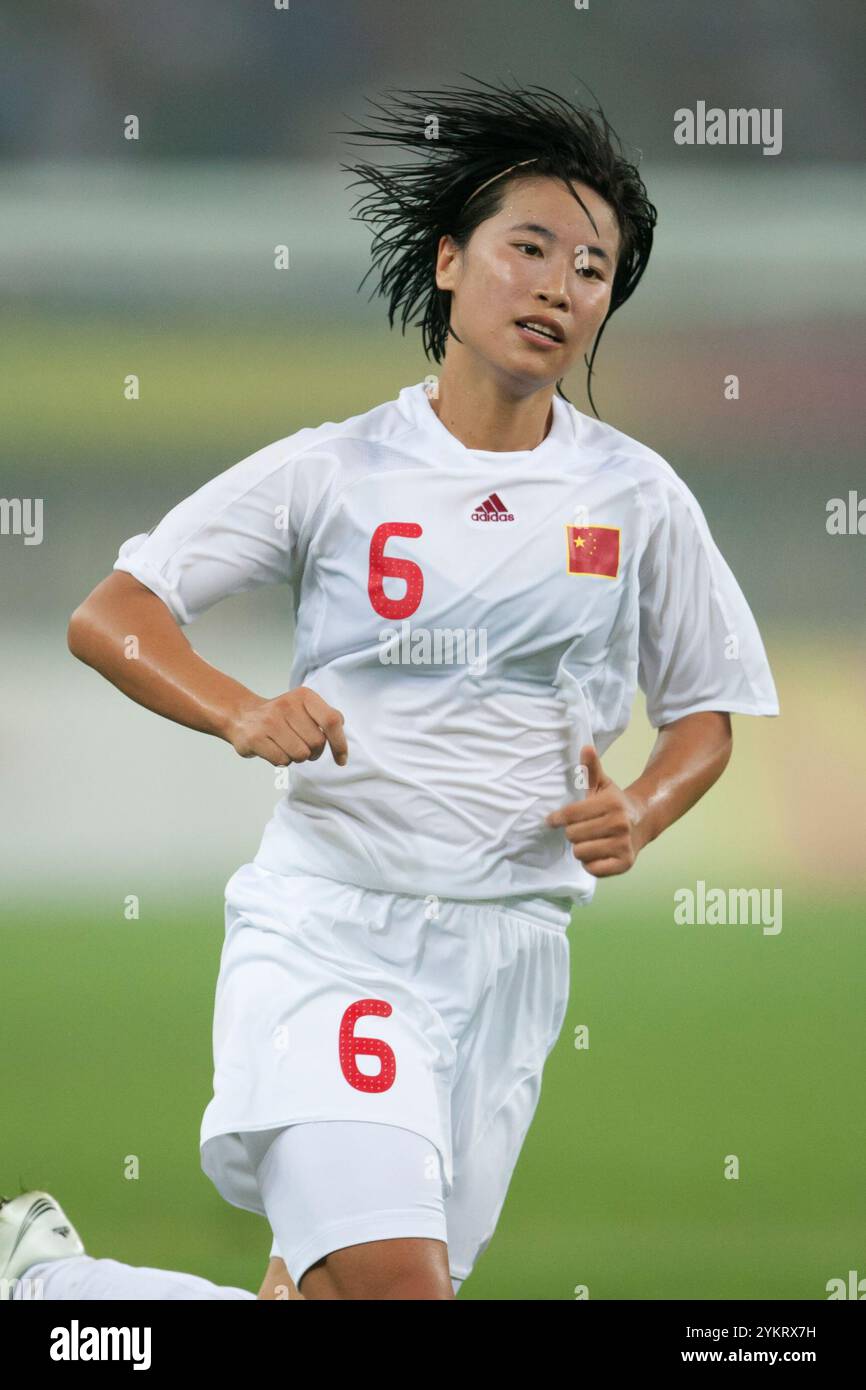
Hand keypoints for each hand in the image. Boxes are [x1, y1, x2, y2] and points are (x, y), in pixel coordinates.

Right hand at [225, 686, 347, 767]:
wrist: (242, 715)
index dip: (340, 743)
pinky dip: (282, 761)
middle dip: (314, 752)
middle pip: (317, 743)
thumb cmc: (281, 716)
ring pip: (300, 755)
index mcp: (304, 696)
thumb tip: (340, 725)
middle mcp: (287, 705)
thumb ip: (325, 715)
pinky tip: (273, 749)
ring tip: (286, 746)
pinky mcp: (255, 738)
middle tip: (302, 746)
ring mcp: (269, 721)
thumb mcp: (305, 706)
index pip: (331, 721)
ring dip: (297, 757)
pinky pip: (282, 761)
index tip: (341, 759)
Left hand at [545, 745, 646, 876]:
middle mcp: (619, 825)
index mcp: (611, 804)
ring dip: (581, 848)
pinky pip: (592, 869)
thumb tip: (586, 747)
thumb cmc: (615, 804)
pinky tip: (598, 853)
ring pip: (580, 852)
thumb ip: (591, 768)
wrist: (642, 822)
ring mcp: (623, 846)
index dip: (557, 818)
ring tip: (591, 840)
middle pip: (572, 835)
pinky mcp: (624, 864)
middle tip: (582, 829)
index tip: (552, 820)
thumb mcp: (603, 785)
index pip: (570, 815)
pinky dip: (591, 863)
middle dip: (573, 832)